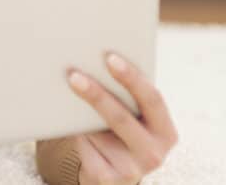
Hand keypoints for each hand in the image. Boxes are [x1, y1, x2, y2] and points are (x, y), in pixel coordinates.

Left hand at [66, 52, 178, 183]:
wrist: (111, 175)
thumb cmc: (120, 134)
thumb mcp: (133, 119)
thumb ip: (126, 98)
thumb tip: (93, 63)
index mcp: (165, 131)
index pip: (152, 99)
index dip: (131, 77)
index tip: (110, 57)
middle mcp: (154, 153)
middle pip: (121, 118)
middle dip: (96, 95)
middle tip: (74, 75)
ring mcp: (132, 170)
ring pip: (95, 132)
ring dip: (77, 115)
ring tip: (64, 96)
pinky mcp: (107, 179)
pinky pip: (84, 149)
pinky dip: (74, 135)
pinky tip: (66, 126)